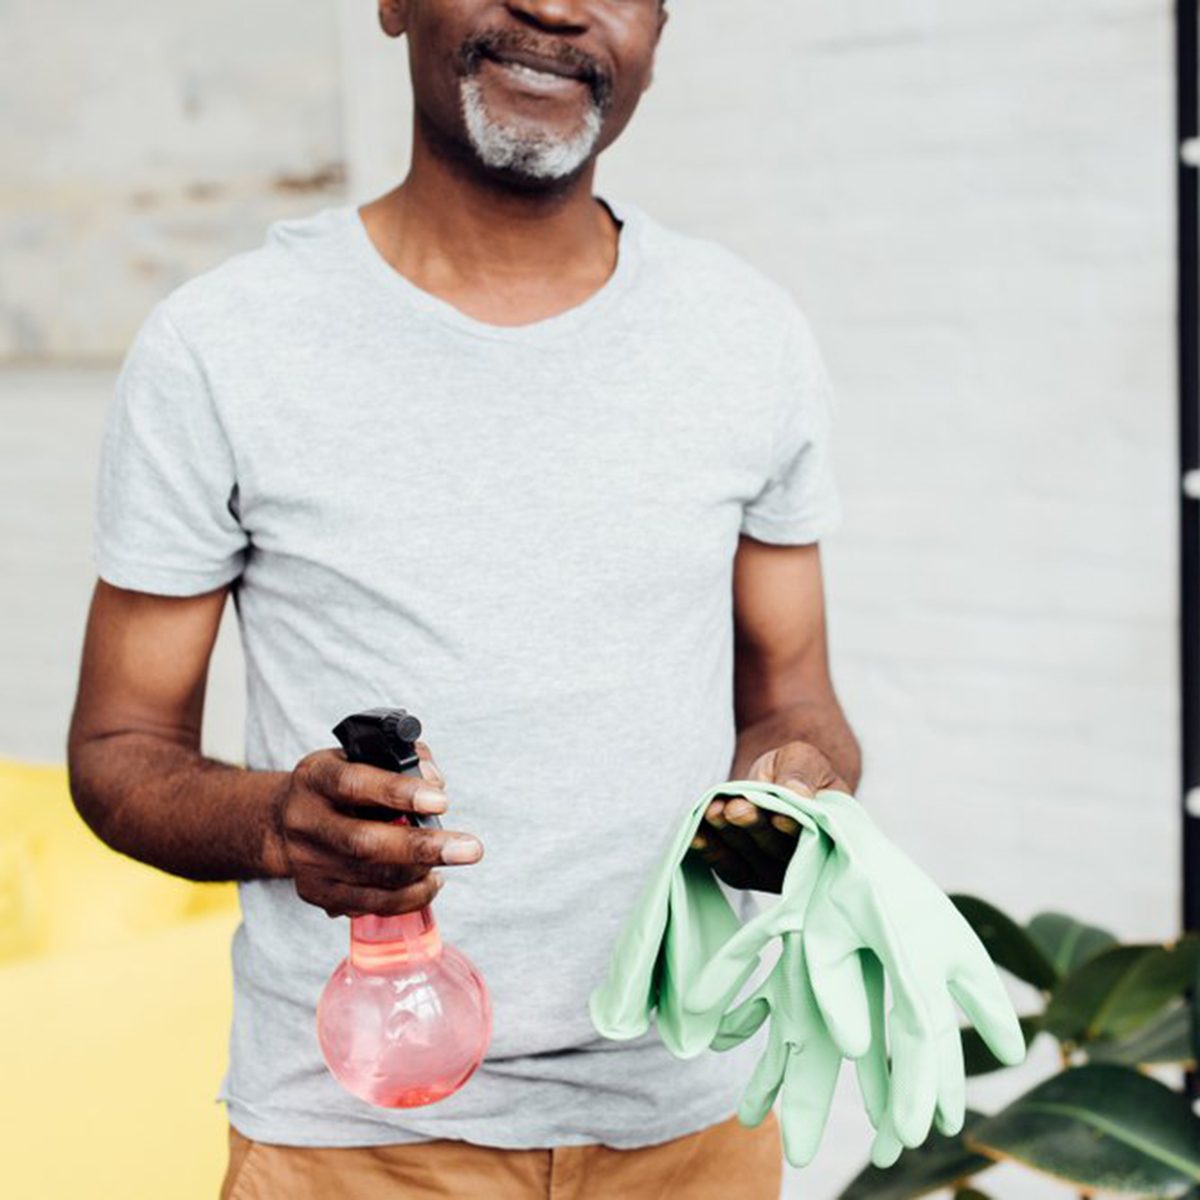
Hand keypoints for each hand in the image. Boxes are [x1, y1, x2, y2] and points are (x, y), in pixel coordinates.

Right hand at [266, 740, 483, 916]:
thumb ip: (405, 759)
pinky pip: (368, 905)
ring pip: (370, 879)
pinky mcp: (316, 892)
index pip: (354, 784)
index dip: (398, 793)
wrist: (286, 820)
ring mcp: (308, 862)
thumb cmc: (339, 783)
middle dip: (422, 847)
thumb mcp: (362, 755)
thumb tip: (435, 782)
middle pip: (364, 843)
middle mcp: (305, 821)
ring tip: (454, 857)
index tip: (440, 801)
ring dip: (421, 873)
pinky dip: (408, 897)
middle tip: (469, 849)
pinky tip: (430, 880)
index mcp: (316, 777)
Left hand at [688, 740, 849, 891]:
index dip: (793, 828)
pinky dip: (710, 850)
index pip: (812, 836)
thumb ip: (802, 773)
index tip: (778, 815)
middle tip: (736, 809)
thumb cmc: (794, 769)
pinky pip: (726, 865)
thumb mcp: (803, 758)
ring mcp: (772, 870)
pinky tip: (697, 834)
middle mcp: (803, 860)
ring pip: (747, 857)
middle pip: (776, 849)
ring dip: (728, 835)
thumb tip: (798, 793)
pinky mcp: (745, 872)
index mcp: (828, 833)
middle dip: (753, 827)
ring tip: (714, 811)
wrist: (773, 778)